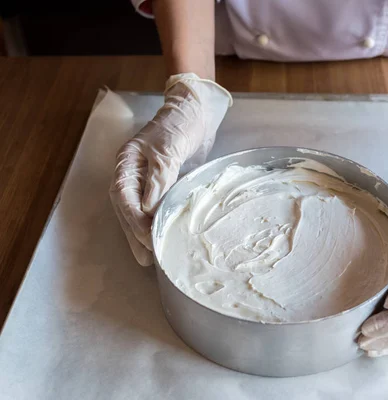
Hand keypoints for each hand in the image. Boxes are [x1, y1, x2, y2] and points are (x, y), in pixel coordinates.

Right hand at [109, 73, 231, 265]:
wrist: (197, 109)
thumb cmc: (180, 122)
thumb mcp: (169, 148)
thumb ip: (160, 177)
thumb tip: (149, 208)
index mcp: (128, 162)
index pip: (123, 196)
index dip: (133, 220)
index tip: (146, 238)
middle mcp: (133, 173)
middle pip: (127, 208)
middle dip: (135, 234)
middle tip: (146, 257)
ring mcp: (147, 178)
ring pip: (139, 210)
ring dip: (143, 233)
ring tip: (150, 256)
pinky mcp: (164, 182)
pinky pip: (156, 206)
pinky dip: (158, 222)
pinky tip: (162, 235)